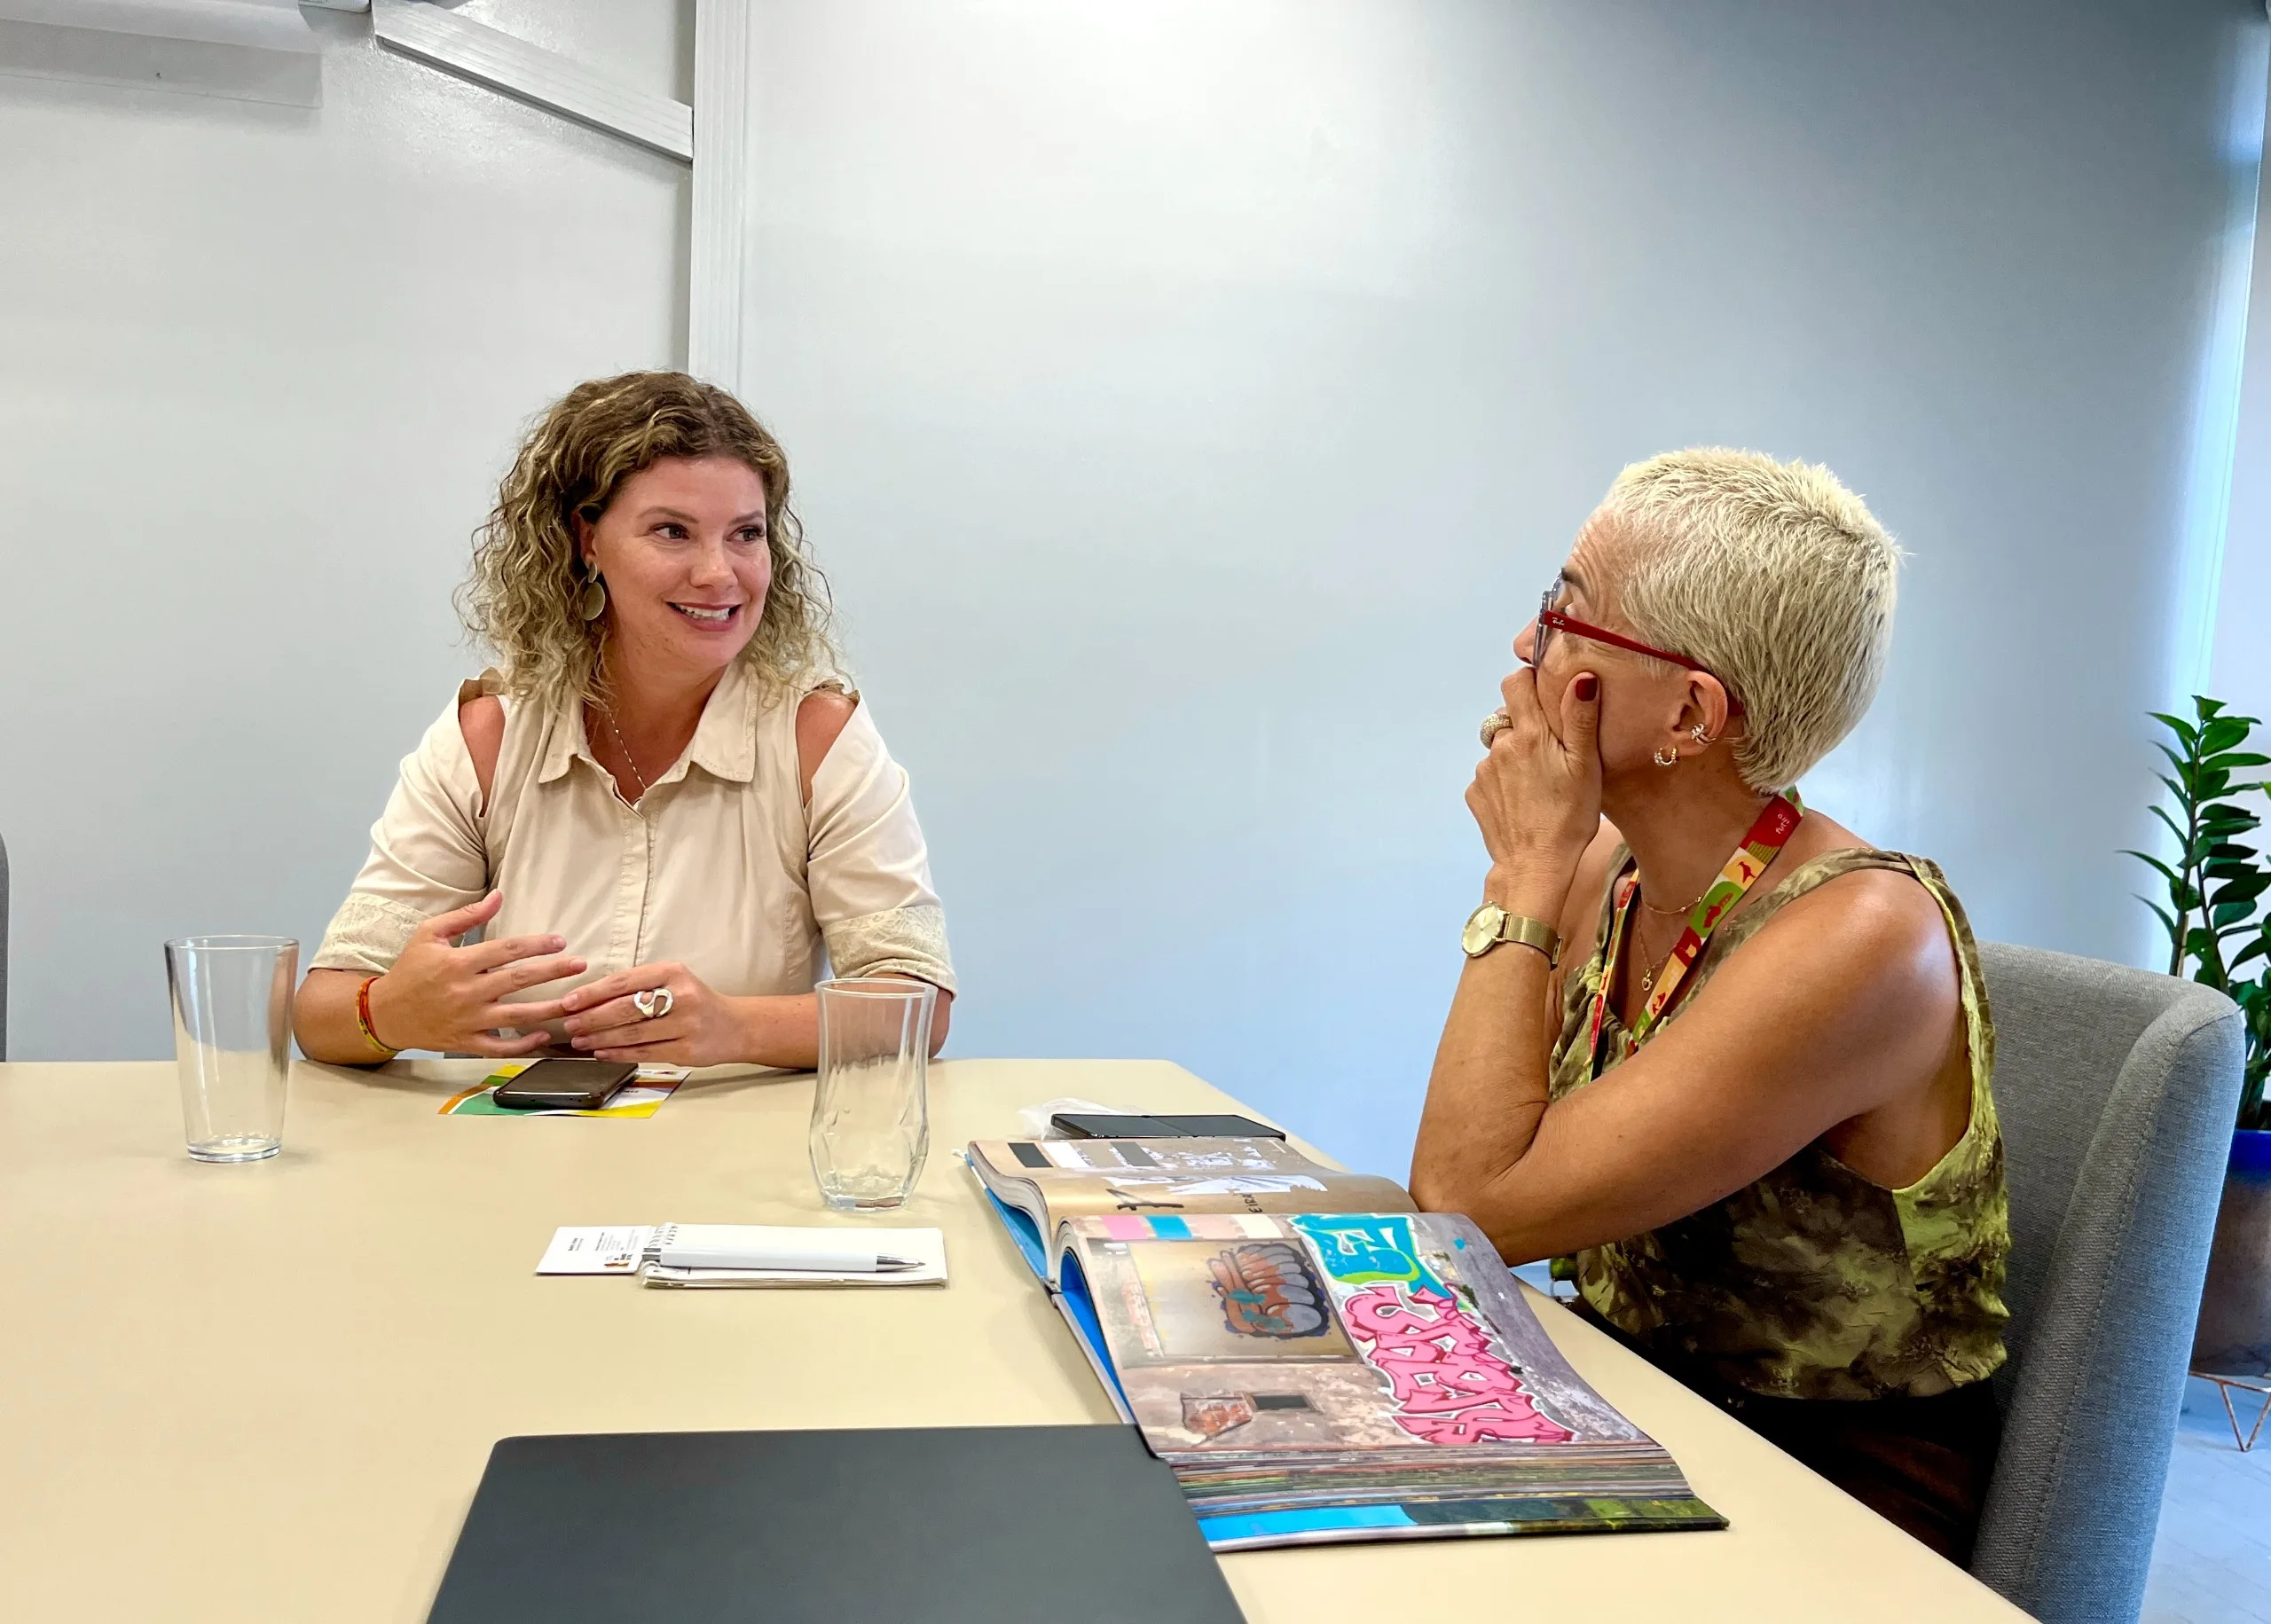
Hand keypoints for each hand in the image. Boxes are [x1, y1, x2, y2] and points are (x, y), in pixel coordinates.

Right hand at [365, 891, 585, 1056]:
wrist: (385, 1013)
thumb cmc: (410, 970)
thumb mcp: (429, 935)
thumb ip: (465, 916)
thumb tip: (498, 896)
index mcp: (457, 963)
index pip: (505, 950)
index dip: (535, 944)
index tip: (560, 941)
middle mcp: (465, 992)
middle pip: (518, 981)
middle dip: (553, 972)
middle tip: (580, 965)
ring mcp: (467, 1020)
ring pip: (516, 1017)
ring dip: (548, 1010)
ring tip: (575, 1003)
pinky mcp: (465, 1042)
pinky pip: (499, 1047)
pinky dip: (522, 1045)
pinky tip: (543, 1036)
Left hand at [559, 961, 745, 1065]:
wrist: (736, 1026)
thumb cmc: (695, 1002)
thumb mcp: (673, 982)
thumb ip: (638, 986)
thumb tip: (590, 999)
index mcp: (673, 973)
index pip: (624, 981)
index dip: (593, 993)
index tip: (569, 1001)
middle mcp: (682, 997)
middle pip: (626, 1008)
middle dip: (592, 1017)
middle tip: (569, 1024)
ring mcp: (686, 1025)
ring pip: (632, 1033)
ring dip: (600, 1038)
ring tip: (580, 1041)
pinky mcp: (687, 1050)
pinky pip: (644, 1052)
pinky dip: (618, 1054)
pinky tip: (602, 1053)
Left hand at [1470, 667, 1601, 909]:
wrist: (1535, 867)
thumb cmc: (1569, 818)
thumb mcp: (1586, 767)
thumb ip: (1580, 718)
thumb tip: (1581, 677)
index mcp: (1528, 734)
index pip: (1515, 682)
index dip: (1531, 683)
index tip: (1548, 697)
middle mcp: (1500, 747)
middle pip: (1510, 717)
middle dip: (1529, 726)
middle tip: (1554, 754)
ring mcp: (1484, 771)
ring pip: (1501, 748)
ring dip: (1517, 756)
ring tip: (1541, 783)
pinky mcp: (1476, 793)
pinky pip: (1491, 775)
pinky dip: (1505, 781)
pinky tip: (1525, 800)